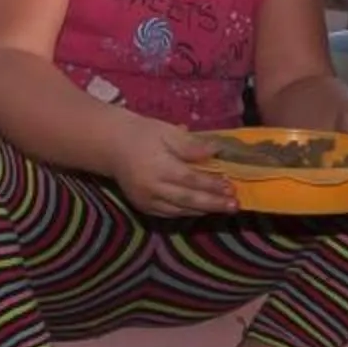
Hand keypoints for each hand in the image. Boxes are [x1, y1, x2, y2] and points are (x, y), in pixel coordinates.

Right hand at [112, 121, 239, 218]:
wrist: (113, 146)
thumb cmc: (144, 134)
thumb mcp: (167, 132)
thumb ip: (191, 145)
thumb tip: (217, 150)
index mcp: (158, 167)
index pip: (191, 179)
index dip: (212, 184)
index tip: (231, 186)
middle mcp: (152, 188)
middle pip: (188, 199)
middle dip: (213, 203)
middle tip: (234, 205)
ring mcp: (147, 200)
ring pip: (180, 210)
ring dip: (203, 210)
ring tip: (224, 208)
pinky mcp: (144, 207)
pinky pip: (169, 214)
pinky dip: (188, 212)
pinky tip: (203, 209)